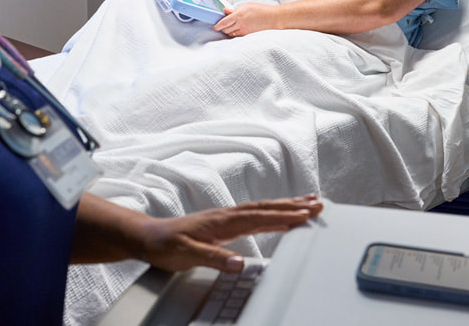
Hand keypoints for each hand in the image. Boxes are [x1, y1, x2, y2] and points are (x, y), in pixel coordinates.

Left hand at [138, 195, 322, 272]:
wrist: (150, 237)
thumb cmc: (167, 244)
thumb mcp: (187, 254)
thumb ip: (214, 258)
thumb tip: (239, 263)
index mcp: (223, 220)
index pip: (260, 216)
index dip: (284, 215)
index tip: (306, 214)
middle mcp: (228, 215)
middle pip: (267, 207)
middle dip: (293, 205)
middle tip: (318, 204)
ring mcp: (228, 218)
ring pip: (263, 209)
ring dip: (286, 206)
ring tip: (308, 203)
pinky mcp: (226, 224)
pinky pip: (255, 216)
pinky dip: (273, 215)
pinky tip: (281, 218)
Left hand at [214, 2, 279, 37]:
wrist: (272, 18)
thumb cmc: (261, 10)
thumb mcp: (246, 6)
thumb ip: (234, 10)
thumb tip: (225, 11)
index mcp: (239, 15)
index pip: (224, 22)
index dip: (217, 26)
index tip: (214, 27)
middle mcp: (240, 24)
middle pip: (225, 29)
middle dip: (222, 28)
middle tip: (222, 25)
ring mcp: (244, 31)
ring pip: (231, 34)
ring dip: (228, 31)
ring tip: (229, 28)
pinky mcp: (247, 35)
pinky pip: (237, 36)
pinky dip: (234, 34)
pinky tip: (236, 31)